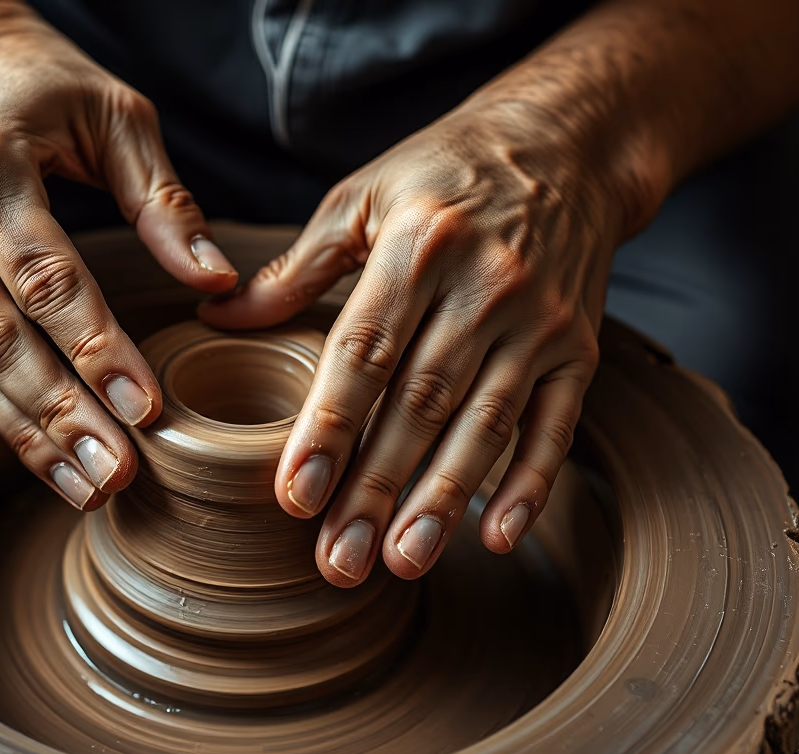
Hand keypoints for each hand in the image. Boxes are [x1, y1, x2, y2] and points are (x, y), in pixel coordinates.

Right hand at [0, 6, 236, 508]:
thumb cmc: (37, 86)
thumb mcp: (113, 114)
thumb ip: (162, 199)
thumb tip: (216, 281)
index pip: (50, 279)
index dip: (98, 350)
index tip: (145, 409)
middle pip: (1, 338)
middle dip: (63, 415)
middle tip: (119, 475)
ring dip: (20, 433)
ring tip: (81, 485)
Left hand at [201, 103, 626, 585]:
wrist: (569, 145)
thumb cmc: (445, 174)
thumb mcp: (362, 198)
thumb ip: (296, 269)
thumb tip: (217, 316)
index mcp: (417, 247)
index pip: (364, 353)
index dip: (329, 428)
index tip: (295, 497)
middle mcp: (484, 287)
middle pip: (421, 404)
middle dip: (376, 489)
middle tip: (338, 561)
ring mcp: (540, 322)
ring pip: (485, 426)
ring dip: (443, 501)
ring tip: (401, 563)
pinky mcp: (581, 348)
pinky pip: (556, 426)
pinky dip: (530, 484)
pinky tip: (495, 536)